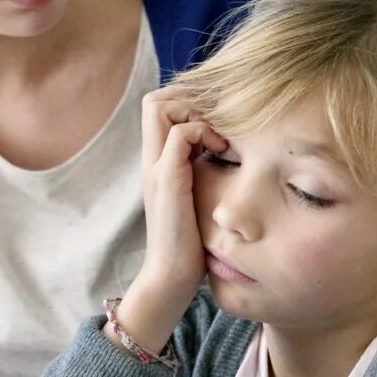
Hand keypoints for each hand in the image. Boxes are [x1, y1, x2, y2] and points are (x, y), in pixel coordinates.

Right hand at [136, 86, 225, 303]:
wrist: (170, 276)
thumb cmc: (189, 241)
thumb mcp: (195, 196)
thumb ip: (199, 171)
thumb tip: (225, 151)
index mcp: (156, 162)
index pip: (156, 106)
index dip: (184, 103)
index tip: (213, 125)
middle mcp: (151, 160)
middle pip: (154, 100)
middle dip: (189, 102)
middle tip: (215, 128)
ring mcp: (156, 169)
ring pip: (159, 108)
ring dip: (194, 114)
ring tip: (217, 140)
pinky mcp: (167, 182)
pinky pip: (180, 136)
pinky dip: (203, 134)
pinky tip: (222, 153)